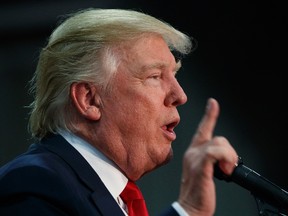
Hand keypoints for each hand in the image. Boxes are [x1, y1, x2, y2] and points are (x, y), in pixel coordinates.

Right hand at [178, 98, 237, 215]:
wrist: (189, 207)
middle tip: (229, 168)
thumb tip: (225, 157)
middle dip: (229, 152)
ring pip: (218, 144)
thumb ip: (211, 159)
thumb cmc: (198, 191)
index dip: (209, 115)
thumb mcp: (204, 171)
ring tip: (226, 172)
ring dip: (229, 157)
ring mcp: (195, 159)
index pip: (202, 129)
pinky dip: (225, 160)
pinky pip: (215, 152)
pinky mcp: (200, 166)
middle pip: (217, 138)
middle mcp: (192, 152)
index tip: (213, 103)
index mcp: (193, 152)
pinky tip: (225, 172)